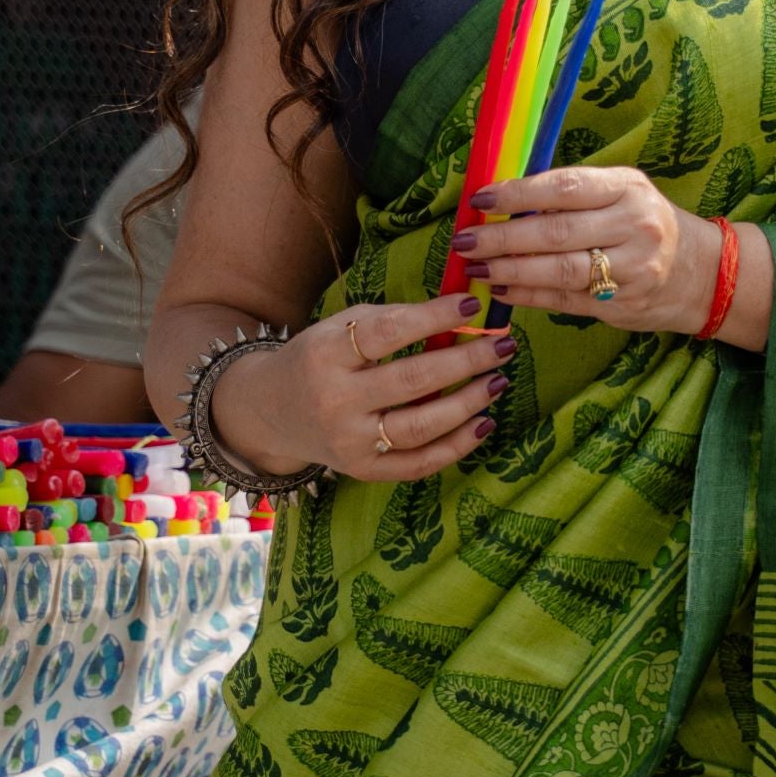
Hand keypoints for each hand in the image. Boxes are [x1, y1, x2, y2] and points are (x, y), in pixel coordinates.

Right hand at [210, 293, 513, 484]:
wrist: (273, 411)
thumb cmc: (318, 359)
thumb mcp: (339, 328)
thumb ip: (391, 320)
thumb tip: (459, 312)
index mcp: (326, 354)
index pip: (387, 333)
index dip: (433, 318)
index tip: (472, 306)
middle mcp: (336, 400)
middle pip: (413, 381)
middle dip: (466, 361)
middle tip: (502, 346)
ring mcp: (350, 442)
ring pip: (422, 427)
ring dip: (469, 404)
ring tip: (497, 381)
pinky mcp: (364, 470)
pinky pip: (420, 463)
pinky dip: (458, 446)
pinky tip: (483, 423)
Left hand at [459, 164, 716, 330]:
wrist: (698, 272)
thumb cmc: (643, 223)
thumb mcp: (620, 193)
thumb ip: (571, 195)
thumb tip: (503, 199)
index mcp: (628, 188)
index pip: (565, 188)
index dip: (518, 194)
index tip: (481, 199)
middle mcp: (635, 226)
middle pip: (557, 234)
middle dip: (502, 238)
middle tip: (465, 241)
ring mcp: (632, 269)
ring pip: (560, 271)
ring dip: (510, 271)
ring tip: (476, 268)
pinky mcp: (623, 304)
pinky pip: (565, 300)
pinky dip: (528, 296)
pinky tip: (501, 289)